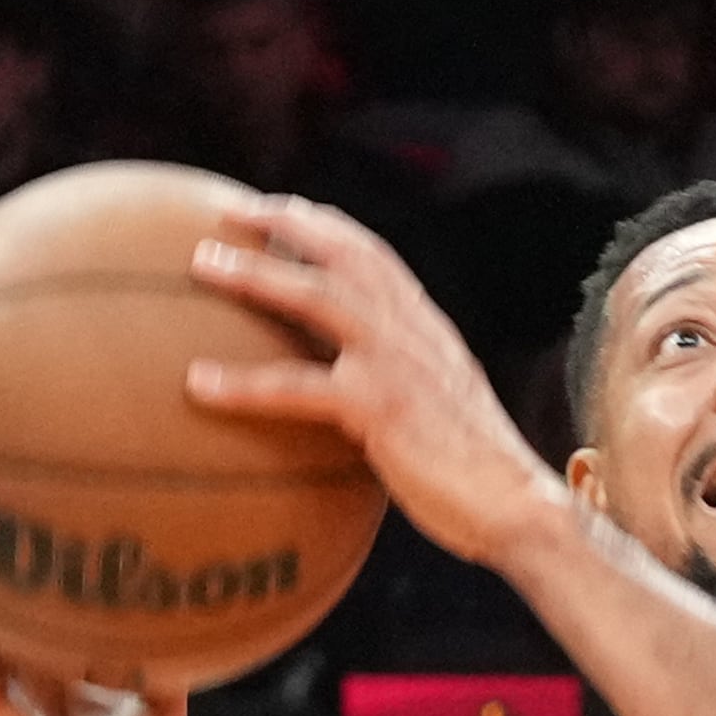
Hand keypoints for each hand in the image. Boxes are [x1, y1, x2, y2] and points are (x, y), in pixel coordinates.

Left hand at [184, 196, 565, 565]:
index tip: (279, 210)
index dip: (324, 226)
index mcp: (427, 328)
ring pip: (316, 297)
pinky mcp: (379, 407)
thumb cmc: (478, 474)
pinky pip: (297, 387)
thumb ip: (407, 384)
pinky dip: (245, 383)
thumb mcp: (445, 408)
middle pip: (343, 253)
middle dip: (284, 221)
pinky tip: (199, 383)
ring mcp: (396, 363)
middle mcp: (412, 331)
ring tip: (202, 263)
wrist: (516, 505)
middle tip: (227, 211)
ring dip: (256, 273)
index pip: (373, 255)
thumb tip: (361, 396)